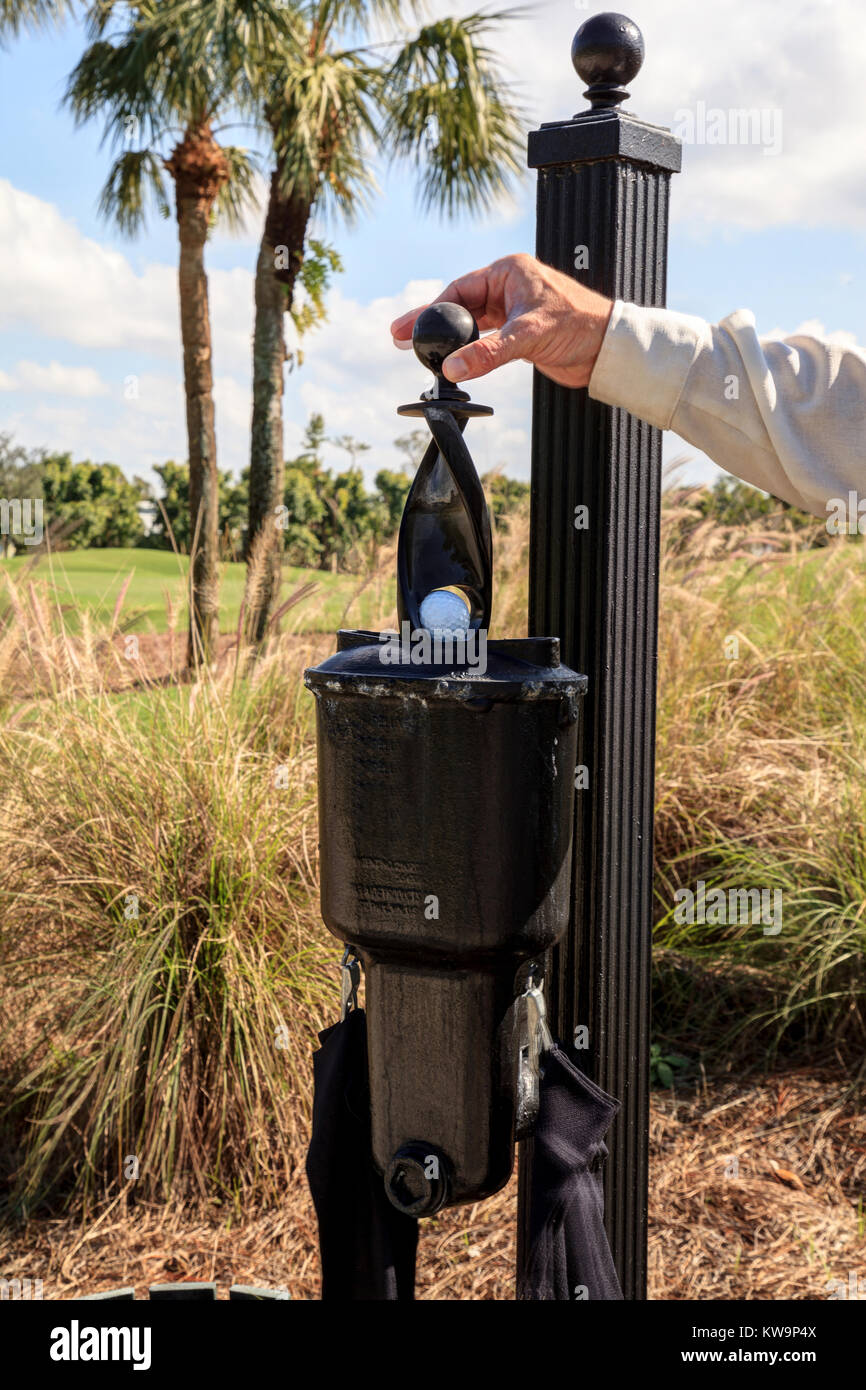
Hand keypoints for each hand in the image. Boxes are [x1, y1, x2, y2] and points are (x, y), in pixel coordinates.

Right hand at [390, 253, 613, 389]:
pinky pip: (483, 338)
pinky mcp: (517, 332)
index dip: (431, 310)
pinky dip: (466, 348)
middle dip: (430, 323)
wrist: (608, 349)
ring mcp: (511, 310)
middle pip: (458, 305)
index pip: (459, 289)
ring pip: (469, 323)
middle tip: (399, 337)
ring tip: (416, 349)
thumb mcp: (527, 336)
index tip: (407, 328)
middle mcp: (508, 287)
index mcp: (509, 272)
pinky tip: (450, 358)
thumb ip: (488, 352)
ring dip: (447, 337)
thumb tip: (452, 367)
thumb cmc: (580, 326)